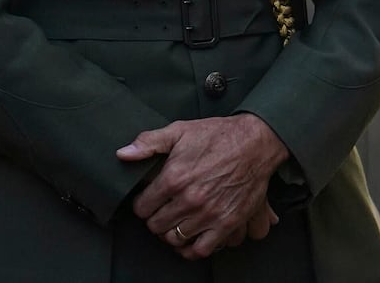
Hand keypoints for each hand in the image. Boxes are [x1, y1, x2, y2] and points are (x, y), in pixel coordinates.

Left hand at [116, 112, 290, 259]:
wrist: (256, 142)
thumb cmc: (219, 135)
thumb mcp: (180, 130)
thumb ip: (149, 142)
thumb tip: (123, 154)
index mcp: (174, 178)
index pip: (142, 208)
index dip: (143, 203)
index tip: (150, 200)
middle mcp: (189, 200)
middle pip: (155, 225)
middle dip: (156, 217)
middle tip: (164, 209)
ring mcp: (208, 214)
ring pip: (174, 238)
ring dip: (172, 232)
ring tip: (176, 221)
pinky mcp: (226, 223)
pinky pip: (200, 249)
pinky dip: (191, 248)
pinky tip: (190, 237)